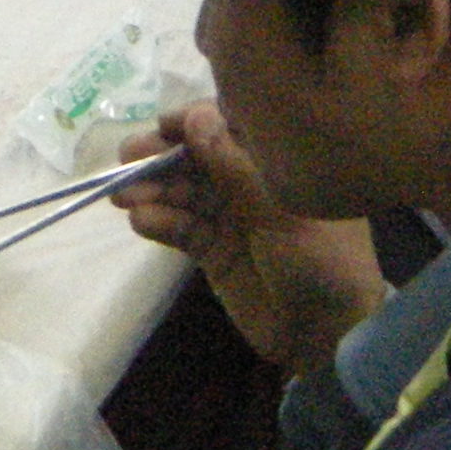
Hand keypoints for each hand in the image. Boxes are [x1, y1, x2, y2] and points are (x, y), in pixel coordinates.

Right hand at [117, 103, 385, 373]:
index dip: (195, 121)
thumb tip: (195, 117)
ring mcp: (230, 216)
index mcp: (278, 164)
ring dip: (152, 189)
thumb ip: (235, 165)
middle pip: (198, 158)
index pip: (231, 126)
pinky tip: (142, 220)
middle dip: (162, 155)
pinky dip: (160, 222)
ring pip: (184, 192)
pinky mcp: (212, 250)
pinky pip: (181, 228)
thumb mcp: (282, 209)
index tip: (164, 124)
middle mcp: (251, 183)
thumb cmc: (322, 260)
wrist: (327, 333)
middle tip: (128, 158)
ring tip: (123, 195)